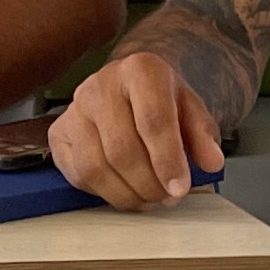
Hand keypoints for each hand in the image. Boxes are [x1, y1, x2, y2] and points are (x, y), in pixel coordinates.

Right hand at [50, 51, 223, 206]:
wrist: (132, 87)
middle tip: (166, 198)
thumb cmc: (162, 101)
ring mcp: (74, 109)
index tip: (179, 188)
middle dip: (148, 184)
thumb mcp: (191, 110)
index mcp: (140, 70)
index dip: (167, 161)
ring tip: (148, 198)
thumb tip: (211, 163)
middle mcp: (100, 85)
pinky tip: (124, 188)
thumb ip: (202, 135)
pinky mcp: (59, 133)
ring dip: (126, 194)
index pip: (153, 121)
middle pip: (122, 150)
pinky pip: (78, 174)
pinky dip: (104, 192)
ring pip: (96, 167)